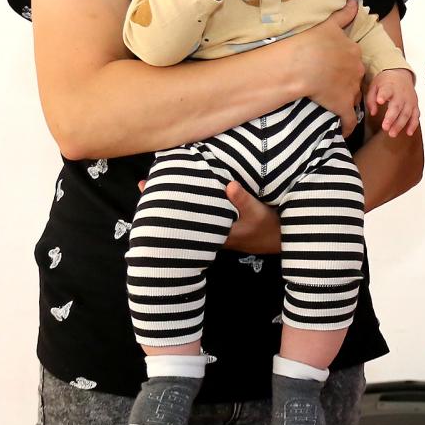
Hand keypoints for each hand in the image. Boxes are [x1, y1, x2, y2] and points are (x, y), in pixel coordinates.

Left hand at [138, 178, 279, 253]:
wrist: (279, 241)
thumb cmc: (267, 227)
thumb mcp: (258, 212)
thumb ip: (244, 200)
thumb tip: (229, 185)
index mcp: (210, 231)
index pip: (180, 220)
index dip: (164, 207)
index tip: (148, 190)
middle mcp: (206, 233)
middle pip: (178, 217)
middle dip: (163, 201)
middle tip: (145, 184)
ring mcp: (211, 230)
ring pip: (187, 216)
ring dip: (177, 200)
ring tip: (159, 184)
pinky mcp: (218, 225)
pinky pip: (198, 213)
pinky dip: (190, 202)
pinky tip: (187, 189)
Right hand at [288, 1, 364, 136]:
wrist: (300, 64)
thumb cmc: (310, 42)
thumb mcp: (328, 23)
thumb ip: (344, 14)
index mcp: (353, 52)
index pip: (353, 60)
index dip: (344, 66)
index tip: (335, 70)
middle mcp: (356, 70)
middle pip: (355, 79)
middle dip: (347, 84)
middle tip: (332, 87)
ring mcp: (351, 89)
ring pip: (353, 98)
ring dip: (347, 103)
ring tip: (336, 107)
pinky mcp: (343, 106)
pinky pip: (350, 120)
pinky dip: (347, 127)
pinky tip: (344, 132)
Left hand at [368, 69, 419, 136]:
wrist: (401, 75)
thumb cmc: (386, 82)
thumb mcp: (374, 86)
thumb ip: (371, 99)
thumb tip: (373, 112)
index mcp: (389, 87)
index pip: (386, 91)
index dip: (383, 95)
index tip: (380, 100)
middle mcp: (401, 94)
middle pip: (397, 106)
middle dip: (391, 118)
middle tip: (385, 127)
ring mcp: (409, 100)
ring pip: (406, 113)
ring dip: (400, 124)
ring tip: (392, 133)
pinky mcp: (415, 105)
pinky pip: (416, 116)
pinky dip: (413, 125)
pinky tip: (408, 132)